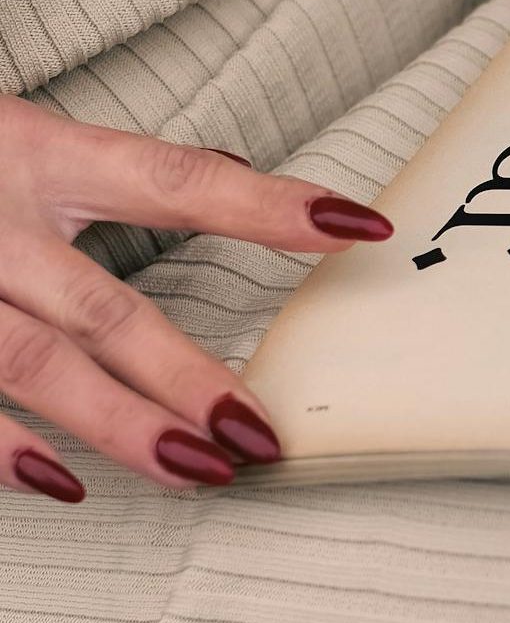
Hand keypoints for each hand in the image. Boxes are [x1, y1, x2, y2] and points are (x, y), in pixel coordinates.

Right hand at [0, 97, 392, 502]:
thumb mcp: (14, 136)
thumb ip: (101, 171)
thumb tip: (235, 175)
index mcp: (31, 147)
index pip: (176, 177)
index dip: (271, 203)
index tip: (361, 226)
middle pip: (100, 306)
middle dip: (185, 377)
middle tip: (262, 435)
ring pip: (24, 362)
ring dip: (113, 428)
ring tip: (197, 473)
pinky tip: (53, 487)